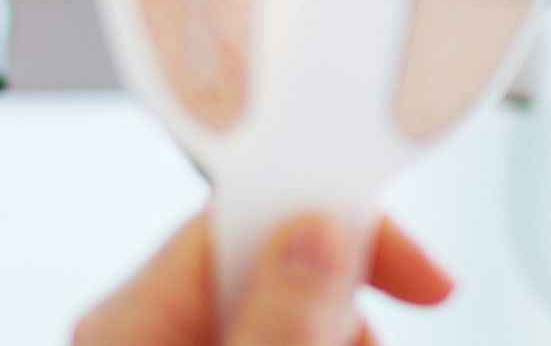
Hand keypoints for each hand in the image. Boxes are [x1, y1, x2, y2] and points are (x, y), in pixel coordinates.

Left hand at [75, 210, 452, 345]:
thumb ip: (280, 323)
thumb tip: (317, 235)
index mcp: (134, 320)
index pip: (245, 216)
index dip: (336, 223)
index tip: (417, 266)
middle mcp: (162, 334)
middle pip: (287, 268)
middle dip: (350, 305)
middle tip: (401, 322)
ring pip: (308, 318)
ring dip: (352, 339)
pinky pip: (302, 341)